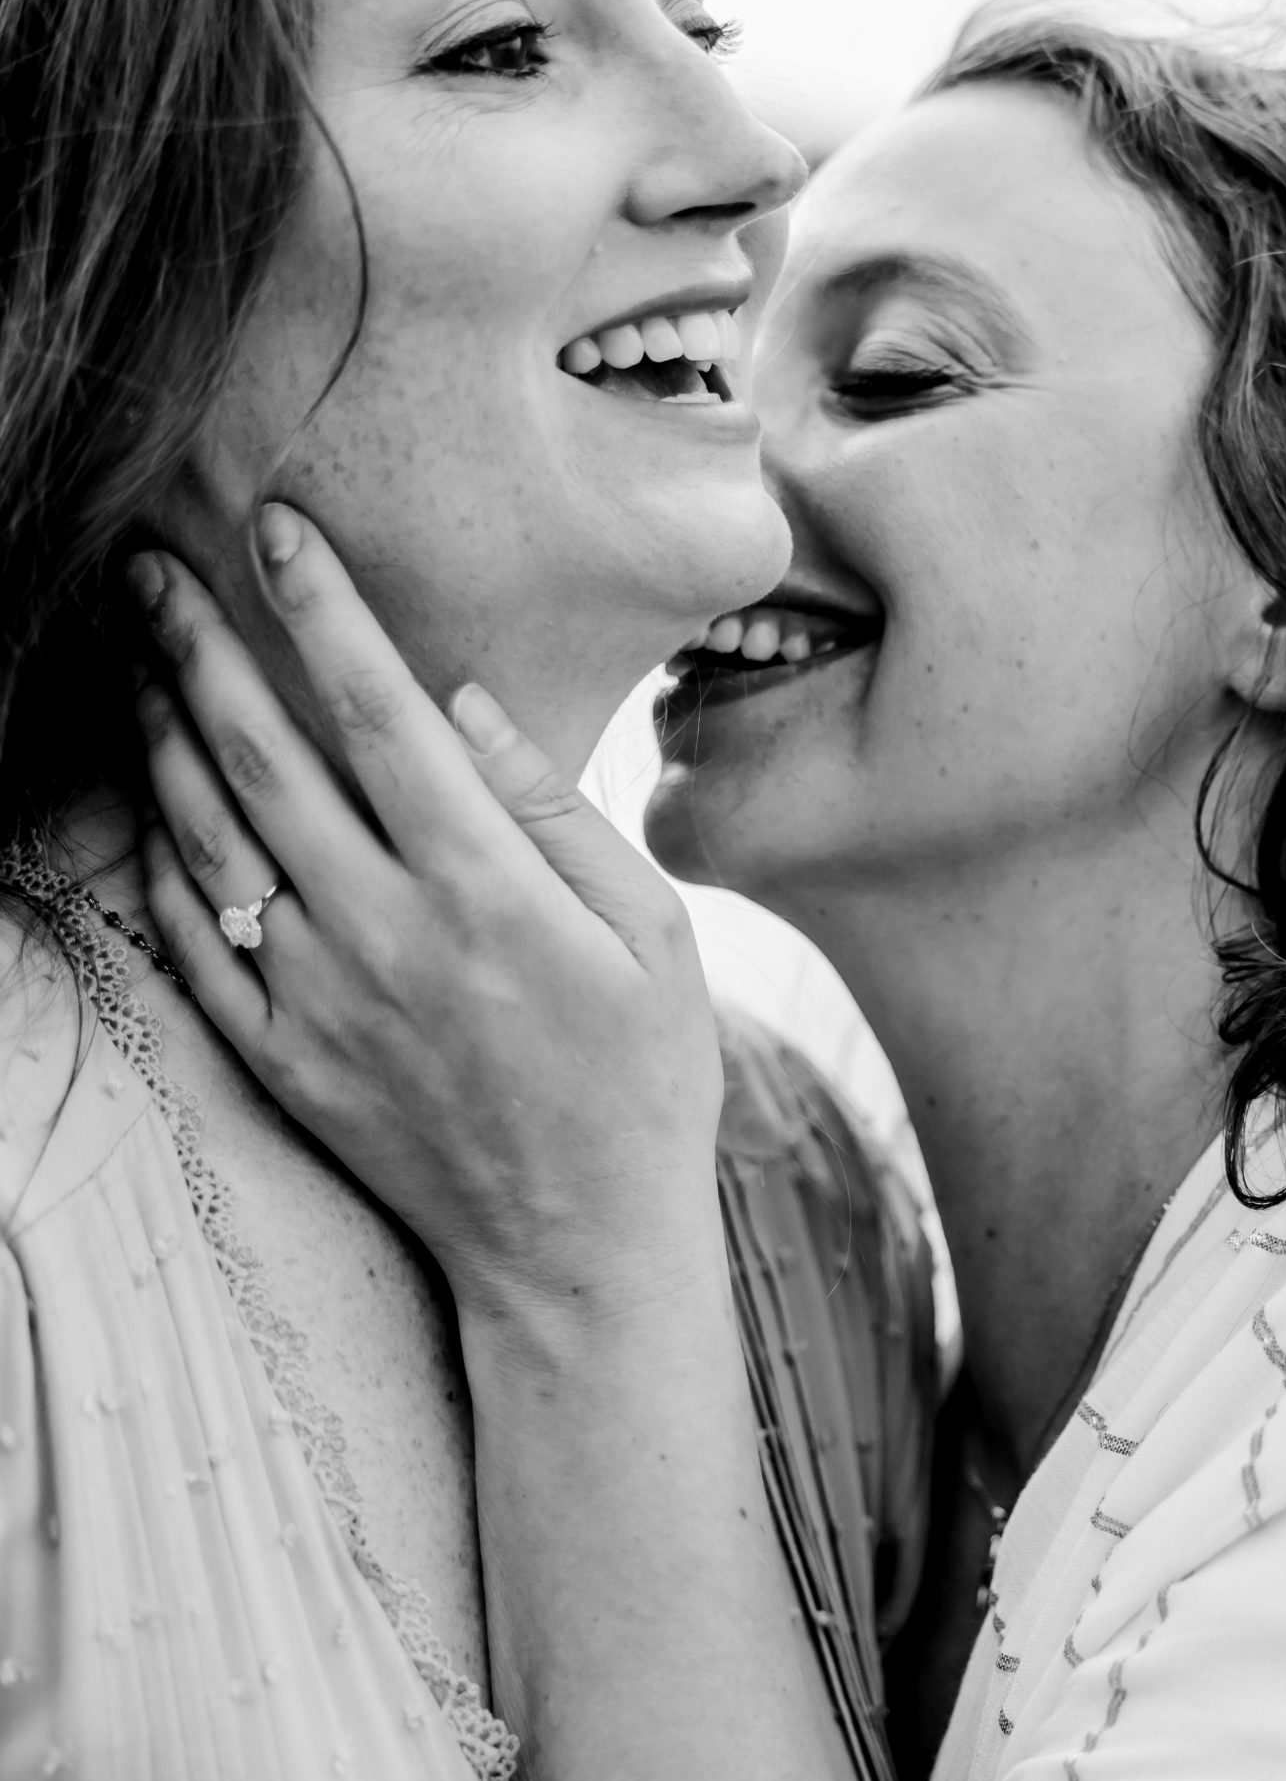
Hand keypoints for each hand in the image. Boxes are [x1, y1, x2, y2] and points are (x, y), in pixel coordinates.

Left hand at [130, 504, 726, 1343]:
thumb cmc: (640, 1081)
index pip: (379, 714)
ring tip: (136, 662)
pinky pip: (192, 948)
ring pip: (207, 842)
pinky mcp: (286, 1062)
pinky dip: (162, 866)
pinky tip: (155, 808)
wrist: (579, 1252)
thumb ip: (555, 813)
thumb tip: (466, 702)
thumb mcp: (653, 935)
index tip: (277, 528)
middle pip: (261, 759)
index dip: (321, 610)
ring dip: (162, 739)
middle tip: (150, 570)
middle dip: (197, 647)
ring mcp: (321, 1001)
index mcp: (486, 889)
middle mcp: (385, 933)